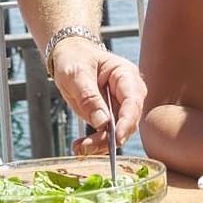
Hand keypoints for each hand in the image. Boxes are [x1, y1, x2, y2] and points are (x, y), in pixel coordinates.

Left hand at [51, 38, 146, 155]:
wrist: (69, 55)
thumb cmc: (75, 57)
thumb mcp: (76, 74)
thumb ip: (89, 97)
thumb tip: (102, 123)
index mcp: (126, 75)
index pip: (133, 101)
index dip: (126, 121)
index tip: (116, 137)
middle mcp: (128, 92)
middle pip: (128, 121)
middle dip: (110, 137)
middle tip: (88, 146)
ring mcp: (120, 105)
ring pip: (119, 132)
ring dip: (101, 144)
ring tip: (80, 147)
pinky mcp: (110, 116)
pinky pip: (107, 134)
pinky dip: (95, 142)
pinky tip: (80, 145)